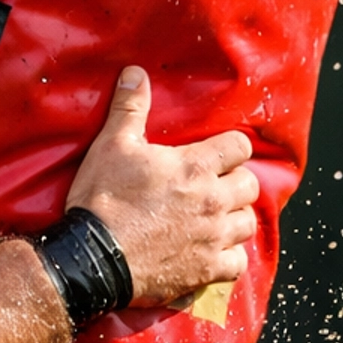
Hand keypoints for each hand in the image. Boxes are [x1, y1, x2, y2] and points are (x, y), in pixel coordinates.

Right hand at [64, 67, 258, 306]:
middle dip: (235, 183)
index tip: (215, 155)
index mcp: (196, 167)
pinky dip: (230, 258)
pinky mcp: (204, 270)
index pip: (239, 147)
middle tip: (214, 187)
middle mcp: (212, 201)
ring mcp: (212, 237)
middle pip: (250, 186)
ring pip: (248, 224)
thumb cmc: (103, 199)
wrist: (92, 257)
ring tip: (217, 219)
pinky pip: (237, 263)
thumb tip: (136, 73)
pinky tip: (214, 252)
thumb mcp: (111, 146)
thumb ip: (129, 108)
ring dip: (235, 219)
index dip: (230, 149)